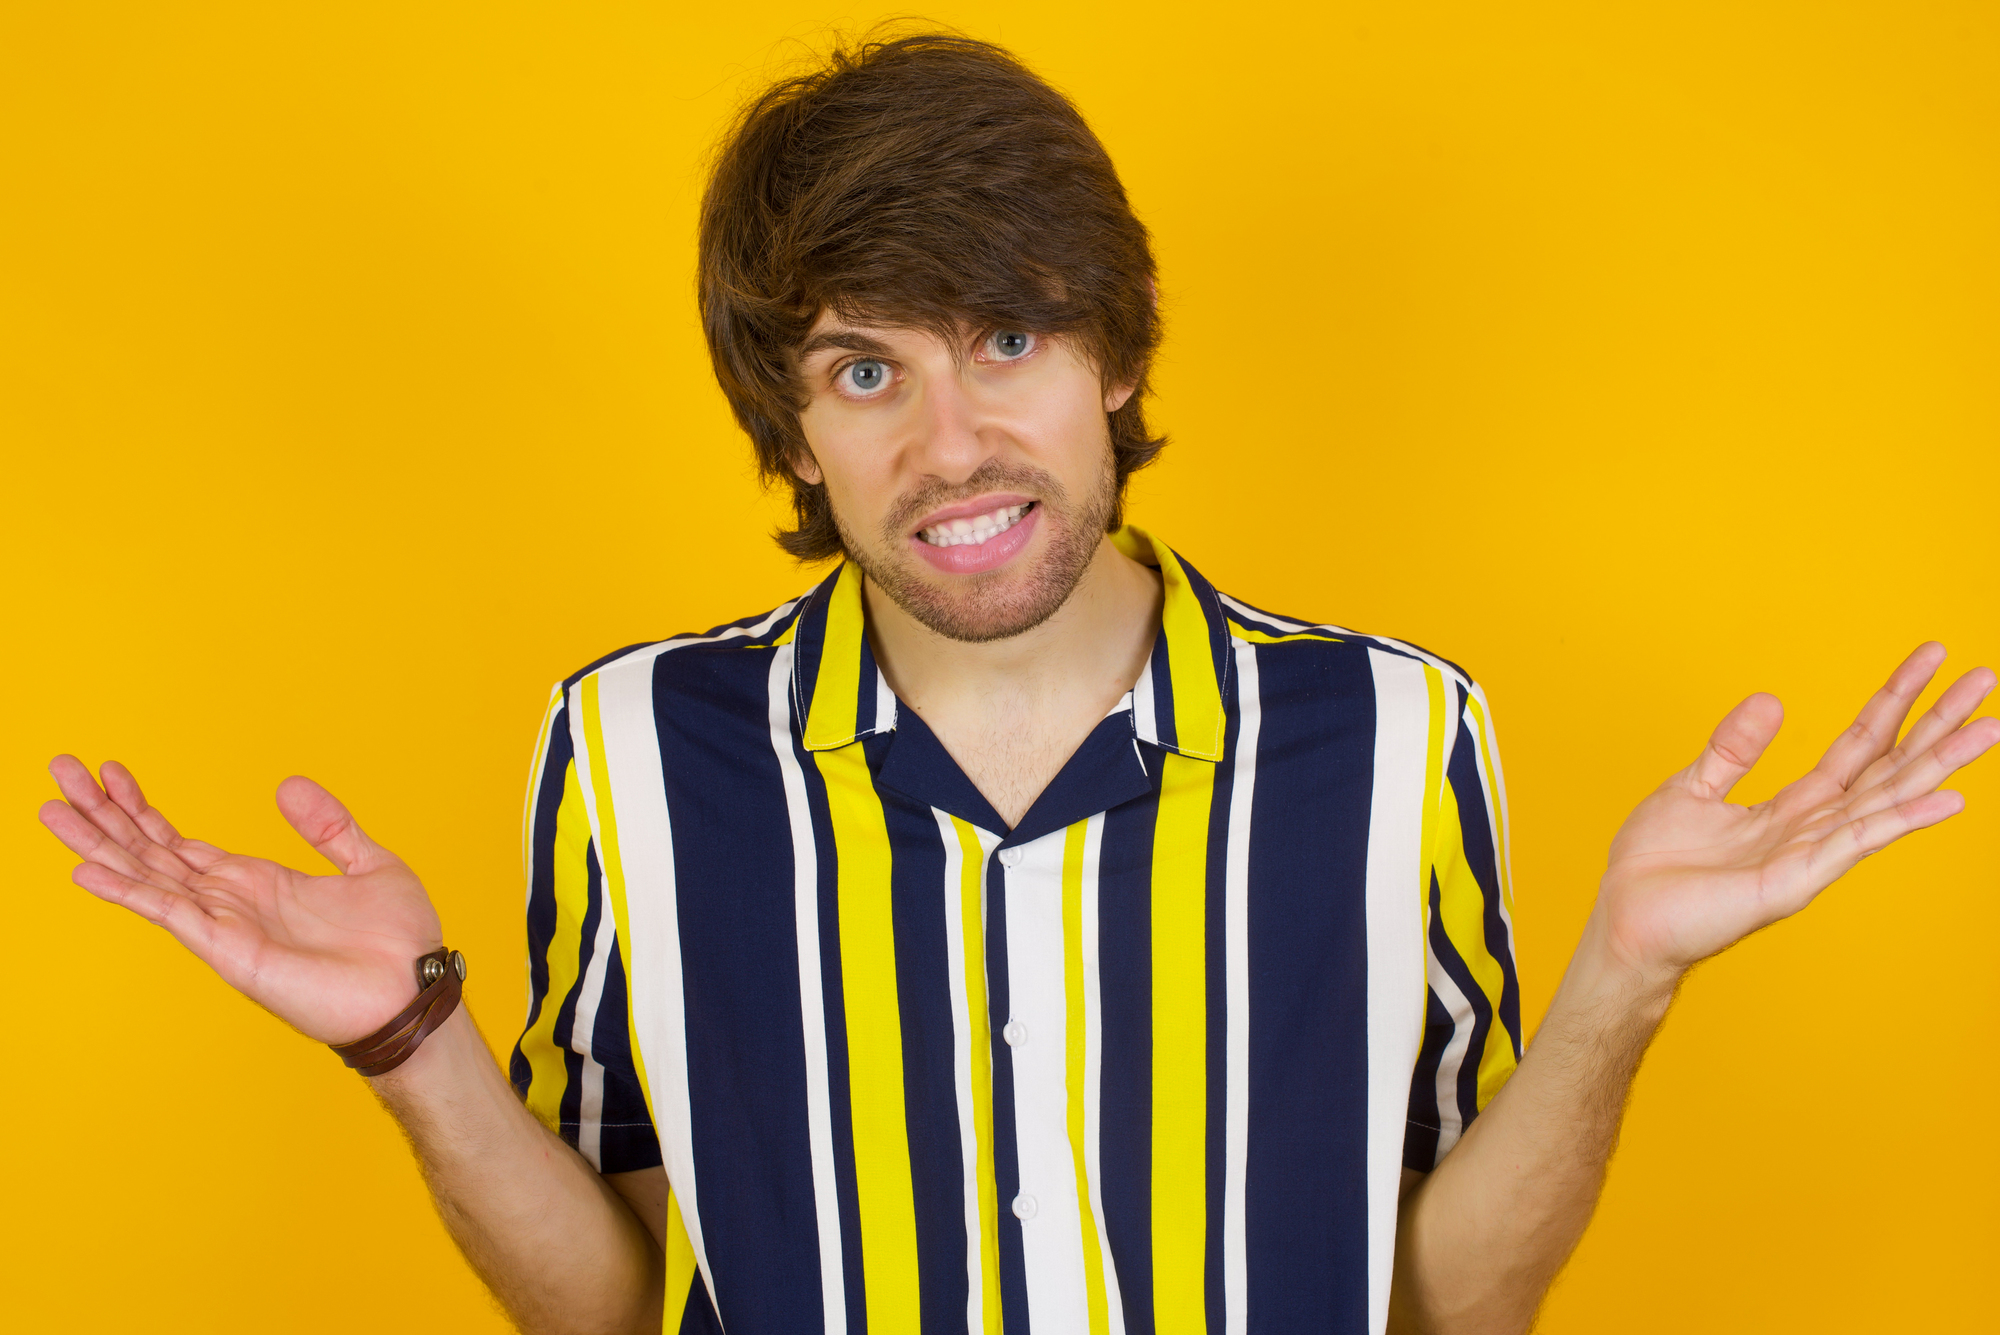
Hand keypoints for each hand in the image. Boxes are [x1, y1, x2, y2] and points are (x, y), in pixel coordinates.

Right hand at [39, 758, 441, 1045]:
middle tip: (61, 770)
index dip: (143, 808)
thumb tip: (287, 784)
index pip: (182, 842)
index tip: (110, 772)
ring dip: (99, 843)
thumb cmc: (397, 943)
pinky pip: (169, 913)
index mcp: (258, 883)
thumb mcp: (368, 864)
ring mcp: (225, 926)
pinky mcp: (230, 950)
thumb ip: (327, 826)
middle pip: (150, 852)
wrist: (415, 992)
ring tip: (51, 809)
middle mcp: (230, 903)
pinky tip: (87, 870)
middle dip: (104, 814)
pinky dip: (128, 890)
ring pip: (147, 876)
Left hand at [1592, 643, 1997, 987]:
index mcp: (1795, 806)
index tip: (1930, 657)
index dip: (1896, 700)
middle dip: (1939, 723)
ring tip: (1991, 728)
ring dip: (1940, 764)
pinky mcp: (1794, 882)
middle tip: (1984, 677)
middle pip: (1892, 766)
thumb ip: (1734, 748)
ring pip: (1889, 799)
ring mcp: (1812, 856)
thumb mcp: (1693, 787)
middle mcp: (1815, 829)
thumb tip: (1771, 698)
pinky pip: (1856, 842)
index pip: (1861, 744)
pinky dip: (1902, 819)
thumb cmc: (1656, 866)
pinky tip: (1948, 799)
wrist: (1625, 921)